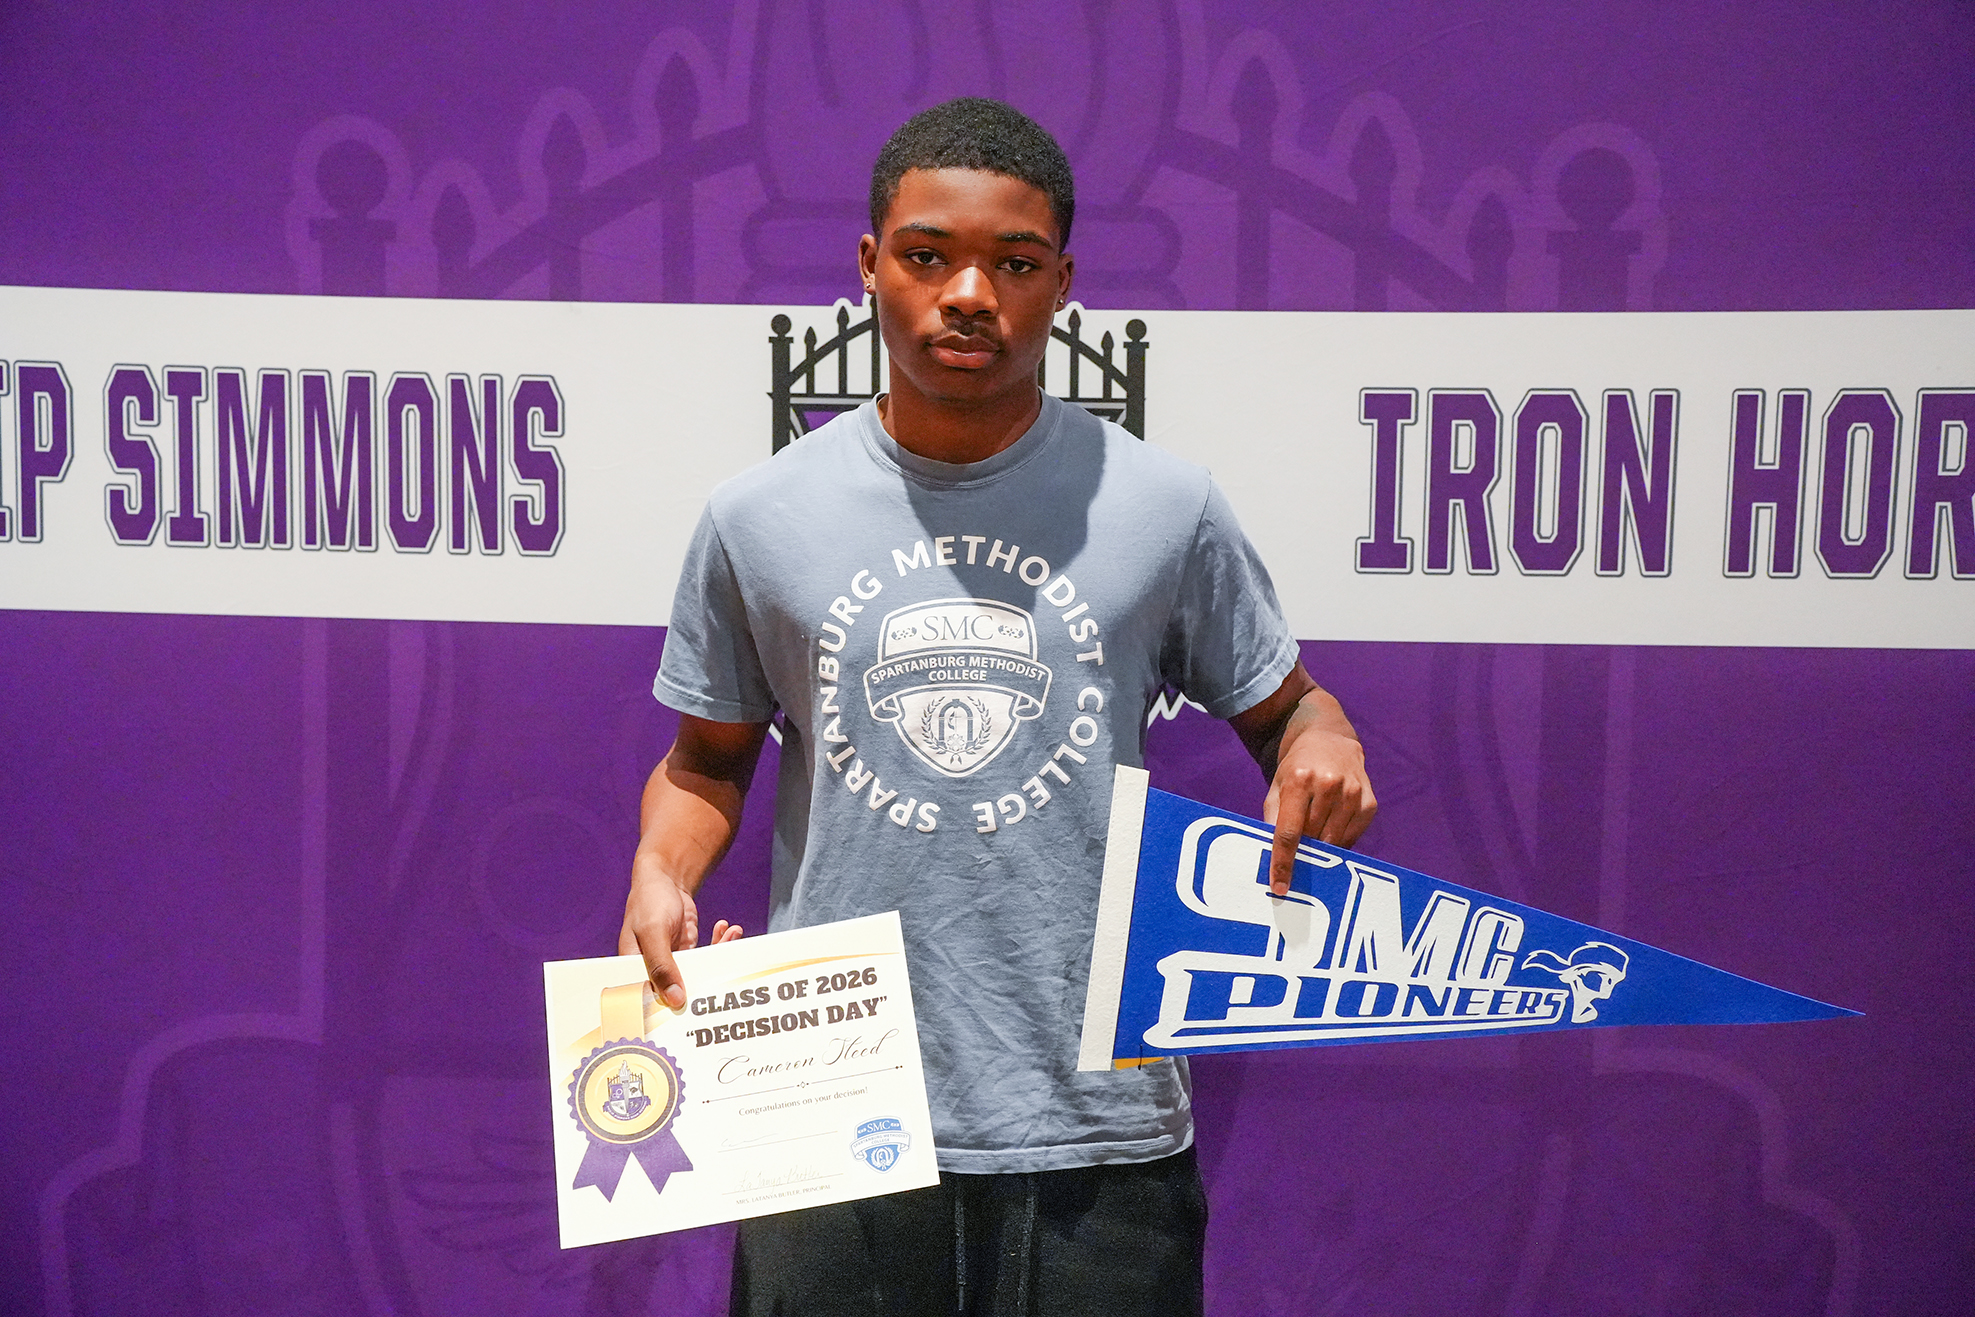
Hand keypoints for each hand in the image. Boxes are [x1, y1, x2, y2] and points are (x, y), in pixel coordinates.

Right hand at [618, 857, 744, 1009]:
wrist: (664, 876)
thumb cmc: (649, 901)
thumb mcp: (653, 932)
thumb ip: (662, 965)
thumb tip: (675, 1000)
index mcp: (635, 971)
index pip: (651, 1001)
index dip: (673, 1011)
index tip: (700, 1014)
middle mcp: (653, 971)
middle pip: (679, 992)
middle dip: (705, 987)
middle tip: (729, 982)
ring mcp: (672, 961)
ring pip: (698, 973)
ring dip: (718, 955)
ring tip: (732, 936)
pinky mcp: (687, 951)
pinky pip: (707, 955)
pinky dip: (719, 942)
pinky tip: (727, 927)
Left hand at [1227, 662, 1378, 894]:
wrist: (1329, 739)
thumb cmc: (1297, 769)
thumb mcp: (1277, 787)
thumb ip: (1272, 819)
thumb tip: (1273, 857)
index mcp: (1299, 780)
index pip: (1289, 832)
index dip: (1284, 863)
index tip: (1280, 886)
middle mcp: (1328, 784)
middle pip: (1312, 839)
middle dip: (1303, 852)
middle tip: (1297, 855)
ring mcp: (1353, 793)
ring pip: (1333, 842)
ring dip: (1322, 847)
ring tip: (1315, 836)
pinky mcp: (1370, 802)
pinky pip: (1352, 836)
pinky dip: (1340, 840)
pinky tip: (1332, 827)